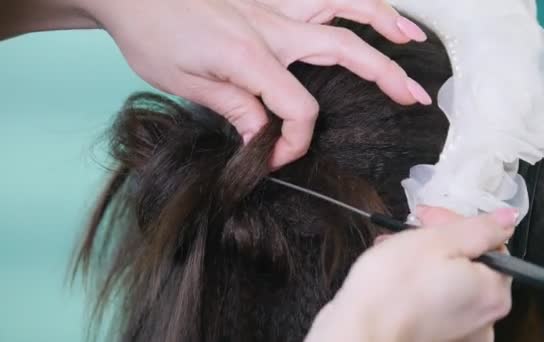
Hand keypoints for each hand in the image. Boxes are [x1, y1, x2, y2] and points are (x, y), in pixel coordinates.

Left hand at [85, 0, 431, 167]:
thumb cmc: (149, 33)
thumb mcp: (186, 82)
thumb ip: (234, 107)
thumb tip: (262, 135)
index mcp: (250, 55)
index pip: (296, 107)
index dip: (294, 140)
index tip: (276, 157)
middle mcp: (271, 26)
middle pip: (344, 50)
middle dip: (385, 76)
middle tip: (413, 98)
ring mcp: (272, 5)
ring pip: (342, 7)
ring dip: (383, 23)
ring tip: (412, 41)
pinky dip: (350, 0)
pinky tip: (365, 12)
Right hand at [305, 207, 516, 341]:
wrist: (358, 329)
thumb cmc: (390, 289)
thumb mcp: (434, 241)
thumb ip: (477, 228)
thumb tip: (505, 219)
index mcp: (492, 291)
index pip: (488, 241)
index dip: (454, 222)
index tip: (424, 217)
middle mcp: (483, 316)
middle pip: (470, 262)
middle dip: (436, 240)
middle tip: (405, 233)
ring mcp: (461, 329)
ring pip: (450, 279)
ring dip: (424, 259)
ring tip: (392, 251)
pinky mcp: (437, 335)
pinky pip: (436, 300)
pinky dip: (420, 284)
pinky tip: (396, 276)